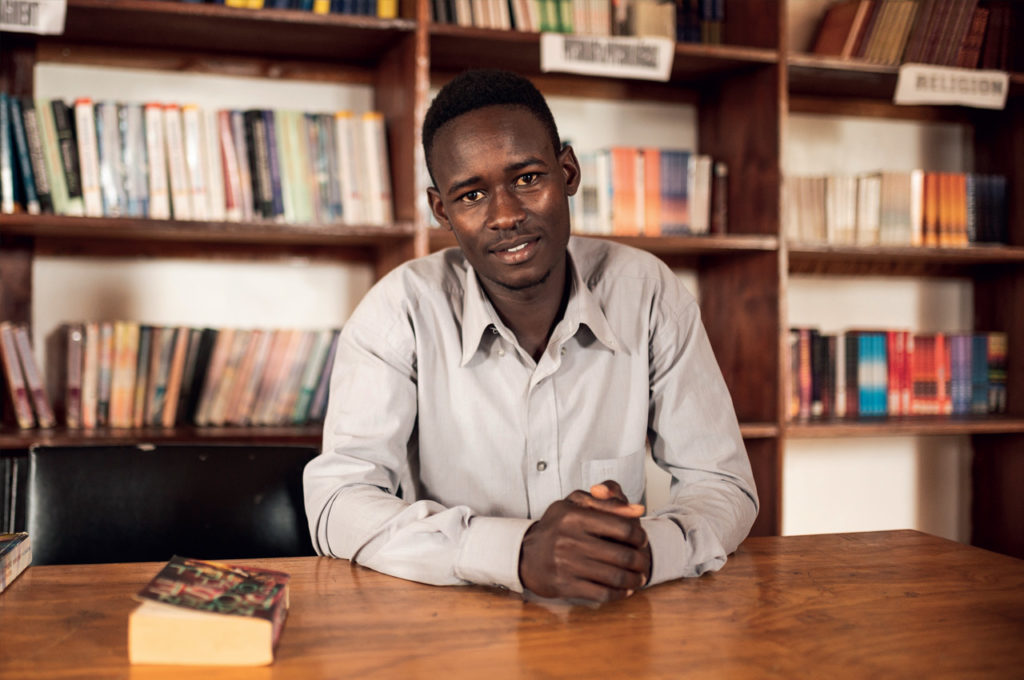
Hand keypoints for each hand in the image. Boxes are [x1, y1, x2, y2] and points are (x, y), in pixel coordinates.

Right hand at [519, 480, 650, 602]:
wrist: (526, 554)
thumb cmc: (557, 526)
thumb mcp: (577, 504)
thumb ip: (608, 501)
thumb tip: (638, 509)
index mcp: (574, 516)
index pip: (623, 527)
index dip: (640, 535)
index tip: (642, 540)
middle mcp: (569, 539)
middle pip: (623, 555)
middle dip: (641, 561)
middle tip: (644, 562)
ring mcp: (566, 564)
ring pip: (615, 577)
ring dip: (634, 580)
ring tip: (639, 578)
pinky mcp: (564, 585)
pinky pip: (602, 594)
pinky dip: (619, 594)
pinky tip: (625, 590)